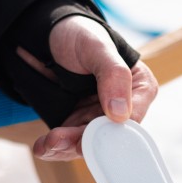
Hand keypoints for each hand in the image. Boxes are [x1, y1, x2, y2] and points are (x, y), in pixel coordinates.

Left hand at [21, 16, 157, 160]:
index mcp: (139, 89)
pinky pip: (68, 144)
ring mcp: (97, 120)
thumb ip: (114, 74)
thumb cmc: (80, 34)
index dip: (112, 131)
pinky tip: (42, 147)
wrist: (46, 37)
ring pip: (85, 145)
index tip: (90, 134)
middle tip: (58, 140)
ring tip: (47, 144)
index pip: (133, 119)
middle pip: (107, 138)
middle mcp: (122, 110)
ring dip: (65, 148)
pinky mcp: (76, 126)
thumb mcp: (97, 46)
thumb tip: (120, 114)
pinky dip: (54, 148)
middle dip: (82, 142)